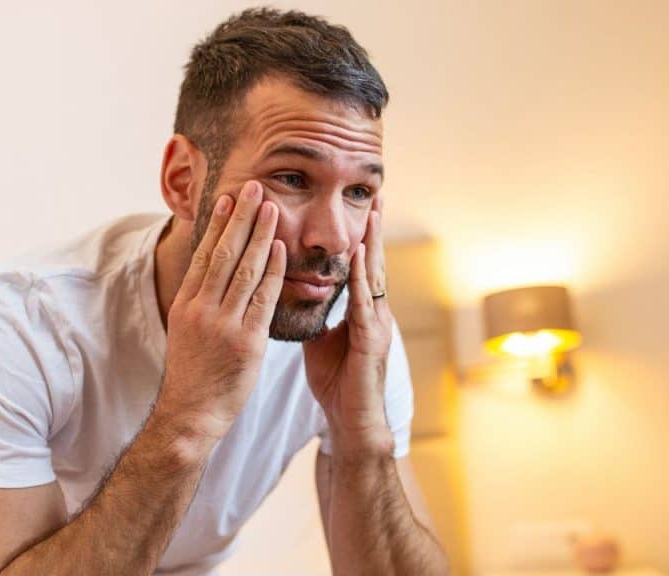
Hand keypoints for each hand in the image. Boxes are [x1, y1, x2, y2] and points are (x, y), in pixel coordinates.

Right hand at [158, 180, 285, 445]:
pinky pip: (262, 299)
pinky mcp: (245, 342)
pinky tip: (281, 249)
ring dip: (260, 235)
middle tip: (254, 187)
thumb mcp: (186, 332)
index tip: (229, 198)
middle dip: (241, 217)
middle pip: (223, 253)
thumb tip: (212, 276)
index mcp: (186, 305)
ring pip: (244, 270)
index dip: (218, 224)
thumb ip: (201, 302)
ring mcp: (223, 325)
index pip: (204, 255)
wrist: (189, 415)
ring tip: (272, 207)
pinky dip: (271, 271)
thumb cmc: (192, 375)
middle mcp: (201, 309)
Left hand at [302, 196, 394, 455]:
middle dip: (374, 230)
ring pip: (373, 279)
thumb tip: (294, 291)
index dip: (359, 236)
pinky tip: (357, 259)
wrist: (349, 421)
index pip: (358, 266)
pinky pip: (364, 305)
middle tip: (376, 194)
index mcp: (360, 311)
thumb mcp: (320, 339)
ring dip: (372, 246)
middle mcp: (373, 313)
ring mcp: (376, 327)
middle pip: (372, 264)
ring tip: (372, 215)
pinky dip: (360, 280)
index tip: (359, 206)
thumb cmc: (337, 381)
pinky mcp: (371, 344)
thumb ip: (314, 313)